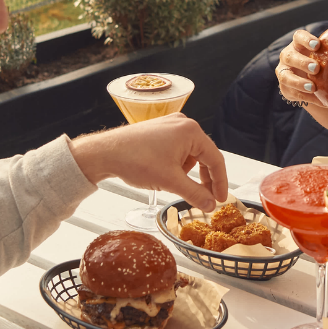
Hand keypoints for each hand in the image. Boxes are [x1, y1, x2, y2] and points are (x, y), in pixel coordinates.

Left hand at [68, 113, 227, 210]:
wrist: (106, 152)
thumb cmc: (136, 160)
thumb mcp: (170, 181)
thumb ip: (195, 194)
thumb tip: (210, 204)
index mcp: (191, 131)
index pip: (215, 159)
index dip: (220, 182)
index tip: (221, 199)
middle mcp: (184, 124)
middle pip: (204, 155)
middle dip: (205, 179)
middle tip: (207, 198)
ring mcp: (170, 125)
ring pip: (190, 154)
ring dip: (188, 173)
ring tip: (177, 186)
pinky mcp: (160, 131)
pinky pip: (177, 150)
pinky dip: (177, 165)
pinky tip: (167, 176)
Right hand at [276, 29, 324, 107]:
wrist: (312, 83)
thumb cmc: (324, 64)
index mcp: (298, 44)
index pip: (298, 37)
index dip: (306, 40)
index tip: (317, 45)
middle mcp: (288, 56)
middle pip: (289, 56)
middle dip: (302, 62)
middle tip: (316, 68)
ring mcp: (283, 72)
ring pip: (285, 76)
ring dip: (299, 82)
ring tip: (313, 87)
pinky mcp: (285, 88)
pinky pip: (292, 93)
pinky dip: (305, 96)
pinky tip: (317, 99)